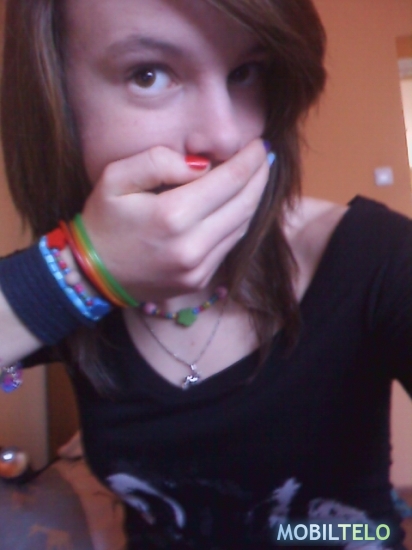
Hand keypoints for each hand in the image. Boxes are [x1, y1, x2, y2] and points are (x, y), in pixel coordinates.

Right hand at [81, 139, 268, 301]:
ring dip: (254, 198)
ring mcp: (198, 268)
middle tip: (264, 156)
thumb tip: (202, 164)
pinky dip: (240, 220)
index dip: (250, 159)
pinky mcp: (199, 279)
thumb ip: (159, 162)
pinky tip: (239, 203)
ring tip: (257, 175)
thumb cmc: (102, 221)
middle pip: (245, 203)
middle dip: (260, 176)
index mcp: (172, 216)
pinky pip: (230, 244)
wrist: (92, 274)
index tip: (259, 143)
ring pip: (243, 226)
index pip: (229, 180)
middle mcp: (192, 245)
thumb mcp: (116, 178)